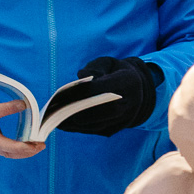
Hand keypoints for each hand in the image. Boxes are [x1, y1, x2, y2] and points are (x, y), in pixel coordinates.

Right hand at [0, 66, 45, 159]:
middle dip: (20, 146)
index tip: (23, 104)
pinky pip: (6, 152)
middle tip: (38, 142)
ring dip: (23, 152)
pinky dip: (20, 152)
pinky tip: (33, 147)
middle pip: (0, 144)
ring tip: (40, 146)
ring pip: (4, 152)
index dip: (7, 109)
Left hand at [50, 57, 164, 136]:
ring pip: (100, 124)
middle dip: (82, 112)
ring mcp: (125, 118)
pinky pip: (98, 130)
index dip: (88, 91)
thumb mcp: (108, 63)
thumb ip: (95, 67)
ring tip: (57, 120)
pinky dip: (81, 129)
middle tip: (59, 111)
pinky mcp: (117, 128)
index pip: (107, 88)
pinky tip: (65, 125)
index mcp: (129, 82)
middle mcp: (131, 102)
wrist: (137, 91)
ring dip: (78, 124)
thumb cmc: (115, 73)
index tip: (68, 93)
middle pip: (106, 111)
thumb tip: (82, 76)